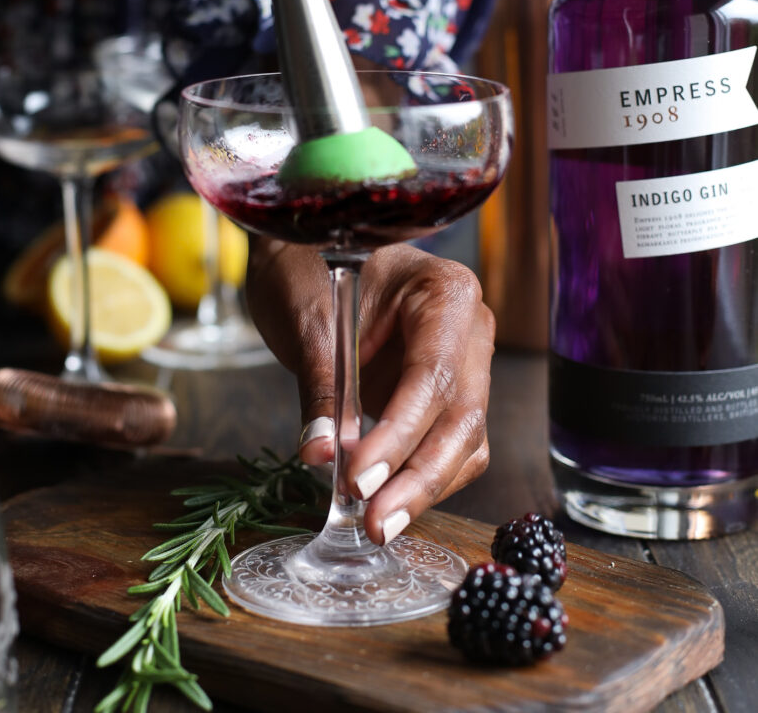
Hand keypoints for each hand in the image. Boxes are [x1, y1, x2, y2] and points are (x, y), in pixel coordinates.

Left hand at [246, 238, 494, 545]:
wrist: (306, 250)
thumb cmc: (308, 267)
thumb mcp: (308, 321)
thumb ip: (322, 389)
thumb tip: (321, 454)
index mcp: (445, 292)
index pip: (435, 375)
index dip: (401, 433)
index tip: (360, 477)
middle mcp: (468, 328)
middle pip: (462, 417)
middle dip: (419, 476)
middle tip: (374, 522)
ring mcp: (463, 362)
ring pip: (464, 441)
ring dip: (423, 488)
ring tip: (376, 524)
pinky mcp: (443, 394)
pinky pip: (447, 445)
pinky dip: (418, 478)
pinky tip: (386, 504)